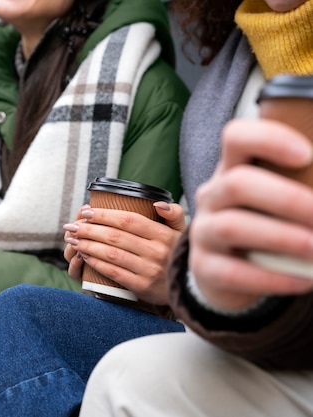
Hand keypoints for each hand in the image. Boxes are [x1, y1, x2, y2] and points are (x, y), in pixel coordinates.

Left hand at [63, 202, 185, 303]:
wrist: (188, 287)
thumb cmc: (177, 253)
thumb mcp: (181, 231)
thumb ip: (173, 213)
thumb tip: (156, 203)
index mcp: (163, 234)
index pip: (128, 220)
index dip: (104, 215)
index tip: (86, 212)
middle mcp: (156, 251)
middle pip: (115, 236)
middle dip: (89, 229)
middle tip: (72, 226)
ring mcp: (149, 270)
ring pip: (111, 254)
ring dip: (88, 245)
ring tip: (73, 240)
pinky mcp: (142, 286)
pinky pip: (114, 272)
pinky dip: (96, 262)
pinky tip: (85, 256)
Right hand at [189, 118, 312, 310]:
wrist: (227, 272)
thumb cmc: (265, 223)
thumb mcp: (277, 198)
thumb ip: (302, 187)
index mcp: (232, 169)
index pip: (236, 137)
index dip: (268, 139)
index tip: (308, 155)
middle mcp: (212, 196)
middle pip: (236, 183)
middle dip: (287, 199)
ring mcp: (202, 231)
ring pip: (232, 226)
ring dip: (283, 238)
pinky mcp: (203, 267)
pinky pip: (233, 272)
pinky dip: (273, 278)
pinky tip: (306, 280)